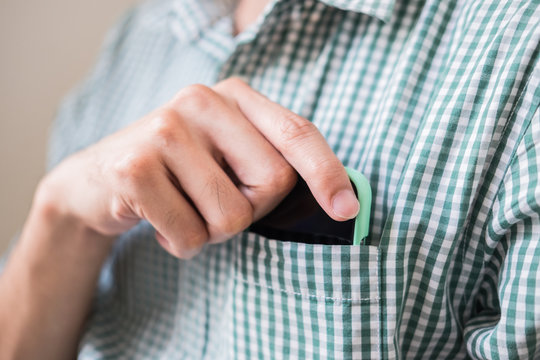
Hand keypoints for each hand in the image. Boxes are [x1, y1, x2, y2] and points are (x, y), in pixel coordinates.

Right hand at [38, 78, 358, 257]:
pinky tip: (159, 221)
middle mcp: (202, 101)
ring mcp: (165, 129)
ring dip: (211, 232)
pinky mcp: (135, 166)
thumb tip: (337, 198)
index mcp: (234, 96)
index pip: (297, 133)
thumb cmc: (177, 174)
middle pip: (272, 183)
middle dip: (249, 211)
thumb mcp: (226, 156)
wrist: (99, 181)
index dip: (327, 173)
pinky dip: (181, 243)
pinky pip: (191, 235)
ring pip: (232, 216)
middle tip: (214, 202)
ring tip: (183, 209)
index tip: (346, 210)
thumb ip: (270, 162)